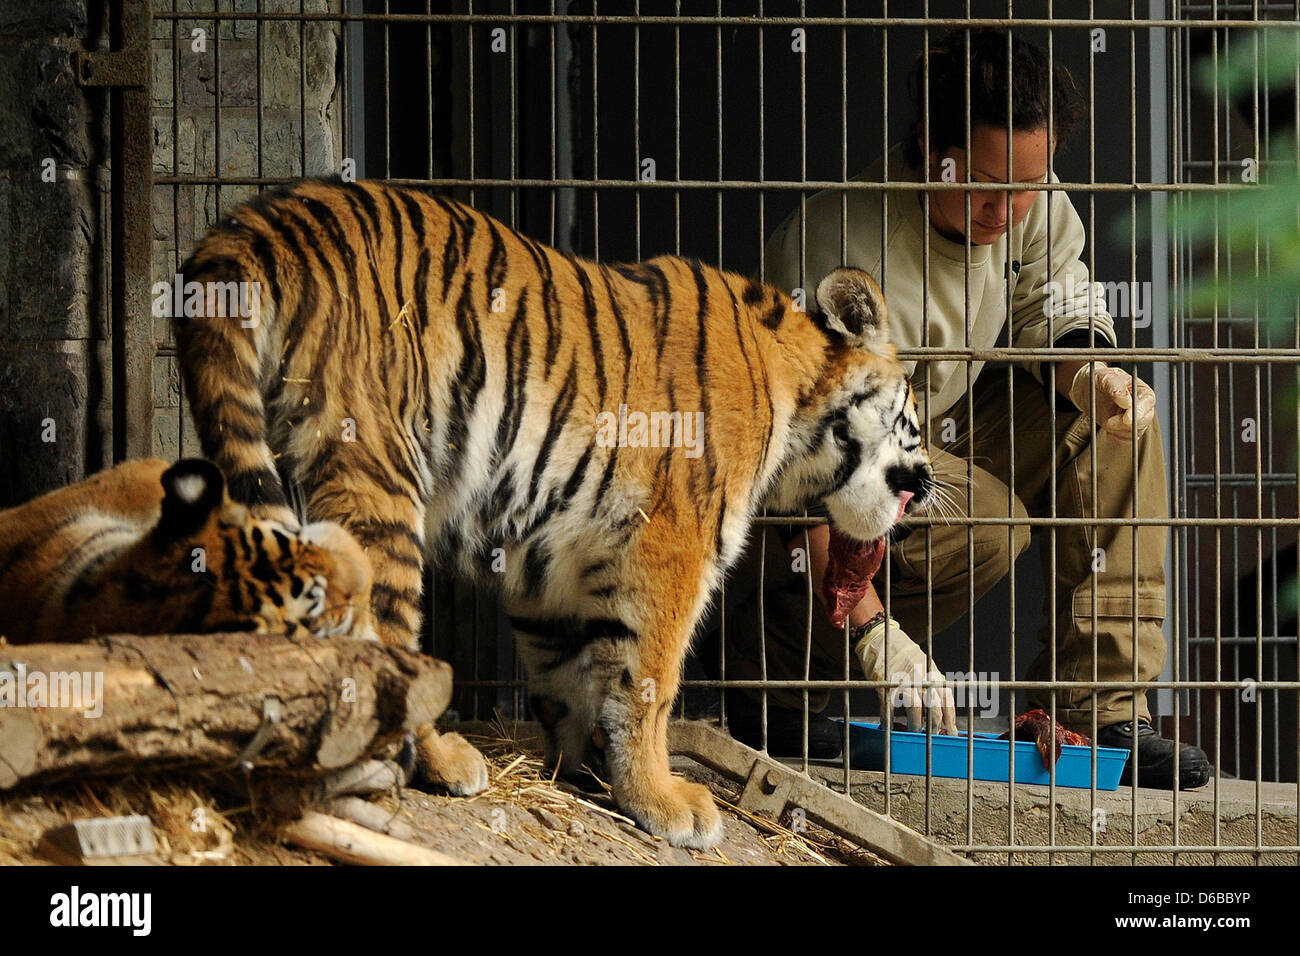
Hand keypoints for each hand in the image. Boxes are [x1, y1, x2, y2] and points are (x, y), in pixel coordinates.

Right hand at [854, 616, 956, 734]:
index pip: (947, 700)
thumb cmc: (903, 653)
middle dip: (933, 725)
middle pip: (933, 707)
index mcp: (933, 674)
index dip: (950, 719)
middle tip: (931, 736)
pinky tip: (888, 726)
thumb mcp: (925, 665)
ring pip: (915, 708)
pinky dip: (888, 719)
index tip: (951, 733)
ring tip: (913, 734)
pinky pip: (889, 706)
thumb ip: (933, 684)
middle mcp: (921, 677)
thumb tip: (941, 708)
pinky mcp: (886, 683)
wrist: (882, 637)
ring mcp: (903, 680)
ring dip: (915, 725)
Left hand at [1067, 362, 1155, 440]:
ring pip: (1136, 432)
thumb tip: (1127, 402)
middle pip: (1145, 419)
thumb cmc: (1099, 381)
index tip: (1126, 418)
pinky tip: (1108, 425)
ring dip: (1119, 429)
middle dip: (1128, 424)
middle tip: (1110, 422)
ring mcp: (1135, 419)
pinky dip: (1115, 435)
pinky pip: (1125, 439)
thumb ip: (1116, 387)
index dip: (1140, 411)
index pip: (1149, 401)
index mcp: (1141, 389)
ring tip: (1107, 420)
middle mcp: (1142, 405)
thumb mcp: (1104, 378)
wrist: (1087, 391)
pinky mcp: (1126, 430)